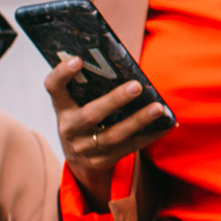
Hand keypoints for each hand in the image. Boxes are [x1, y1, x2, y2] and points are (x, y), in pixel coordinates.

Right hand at [45, 59, 164, 203]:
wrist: (78, 156)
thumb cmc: (85, 116)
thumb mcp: (79, 103)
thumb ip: (91, 87)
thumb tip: (124, 66)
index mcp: (62, 106)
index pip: (54, 87)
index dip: (63, 73)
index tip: (78, 59)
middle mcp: (69, 128)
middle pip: (91, 115)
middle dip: (115, 100)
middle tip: (137, 86)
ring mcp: (84, 148)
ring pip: (113, 135)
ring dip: (138, 120)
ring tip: (158, 108)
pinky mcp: (101, 161)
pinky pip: (129, 148)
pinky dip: (150, 135)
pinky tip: (166, 125)